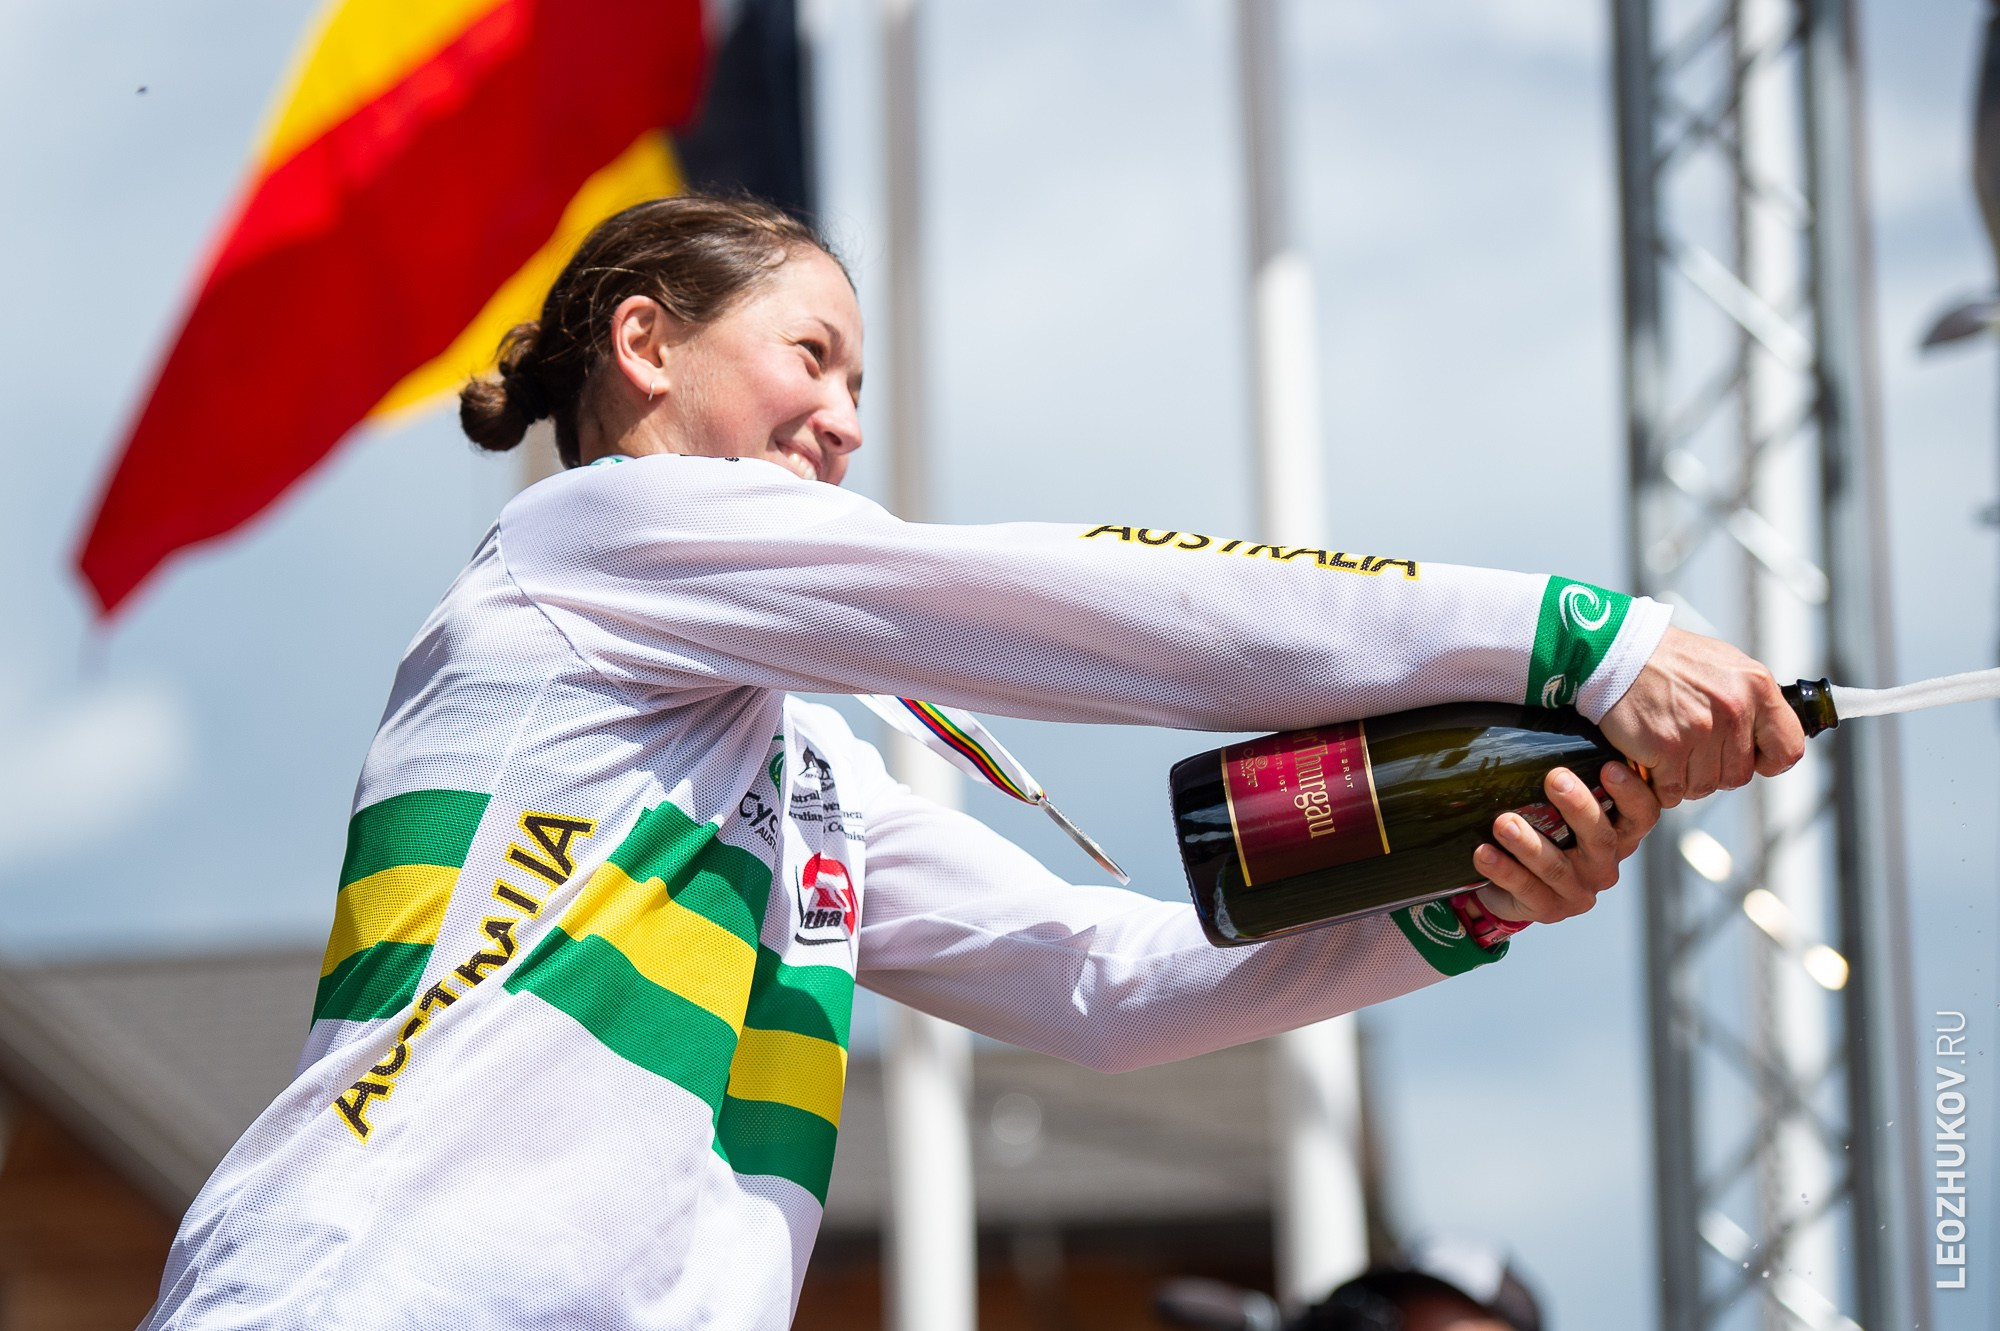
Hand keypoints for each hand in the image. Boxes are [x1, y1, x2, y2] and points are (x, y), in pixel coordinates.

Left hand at [1473, 761, 1659, 923]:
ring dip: (1529, 843)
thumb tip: (1550, 723)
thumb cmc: (1543, 831)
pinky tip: (1483, 853)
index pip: (1642, 816)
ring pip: (1557, 867)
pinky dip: (1503, 870)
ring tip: (1503, 822)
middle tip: (1555, 778)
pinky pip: (1526, 889)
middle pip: (1601, 838)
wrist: (1511, 884)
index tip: (1608, 767)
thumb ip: (1569, 777)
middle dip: (1578, 807)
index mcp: (1618, 836)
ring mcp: (1578, 891)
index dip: (1631, 794)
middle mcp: (1604, 865)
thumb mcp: (1558, 807)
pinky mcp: (1549, 909)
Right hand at [1598, 625, 1805, 807]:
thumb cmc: (1666, 658)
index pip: (1787, 749)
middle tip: (1691, 750)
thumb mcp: (1724, 664)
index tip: (1752, 759)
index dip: (1768, 761)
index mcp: (1756, 686)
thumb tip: (1765, 735)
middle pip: (1738, 775)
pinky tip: (1651, 761)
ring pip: (1704, 786)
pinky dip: (1659, 785)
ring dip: (1684, 778)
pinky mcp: (1667, 748)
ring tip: (1668, 751)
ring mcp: (1700, 731)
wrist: (1616, 651)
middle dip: (1714, 770)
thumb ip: (1750, 699)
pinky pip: (1672, 791)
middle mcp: (1734, 709)